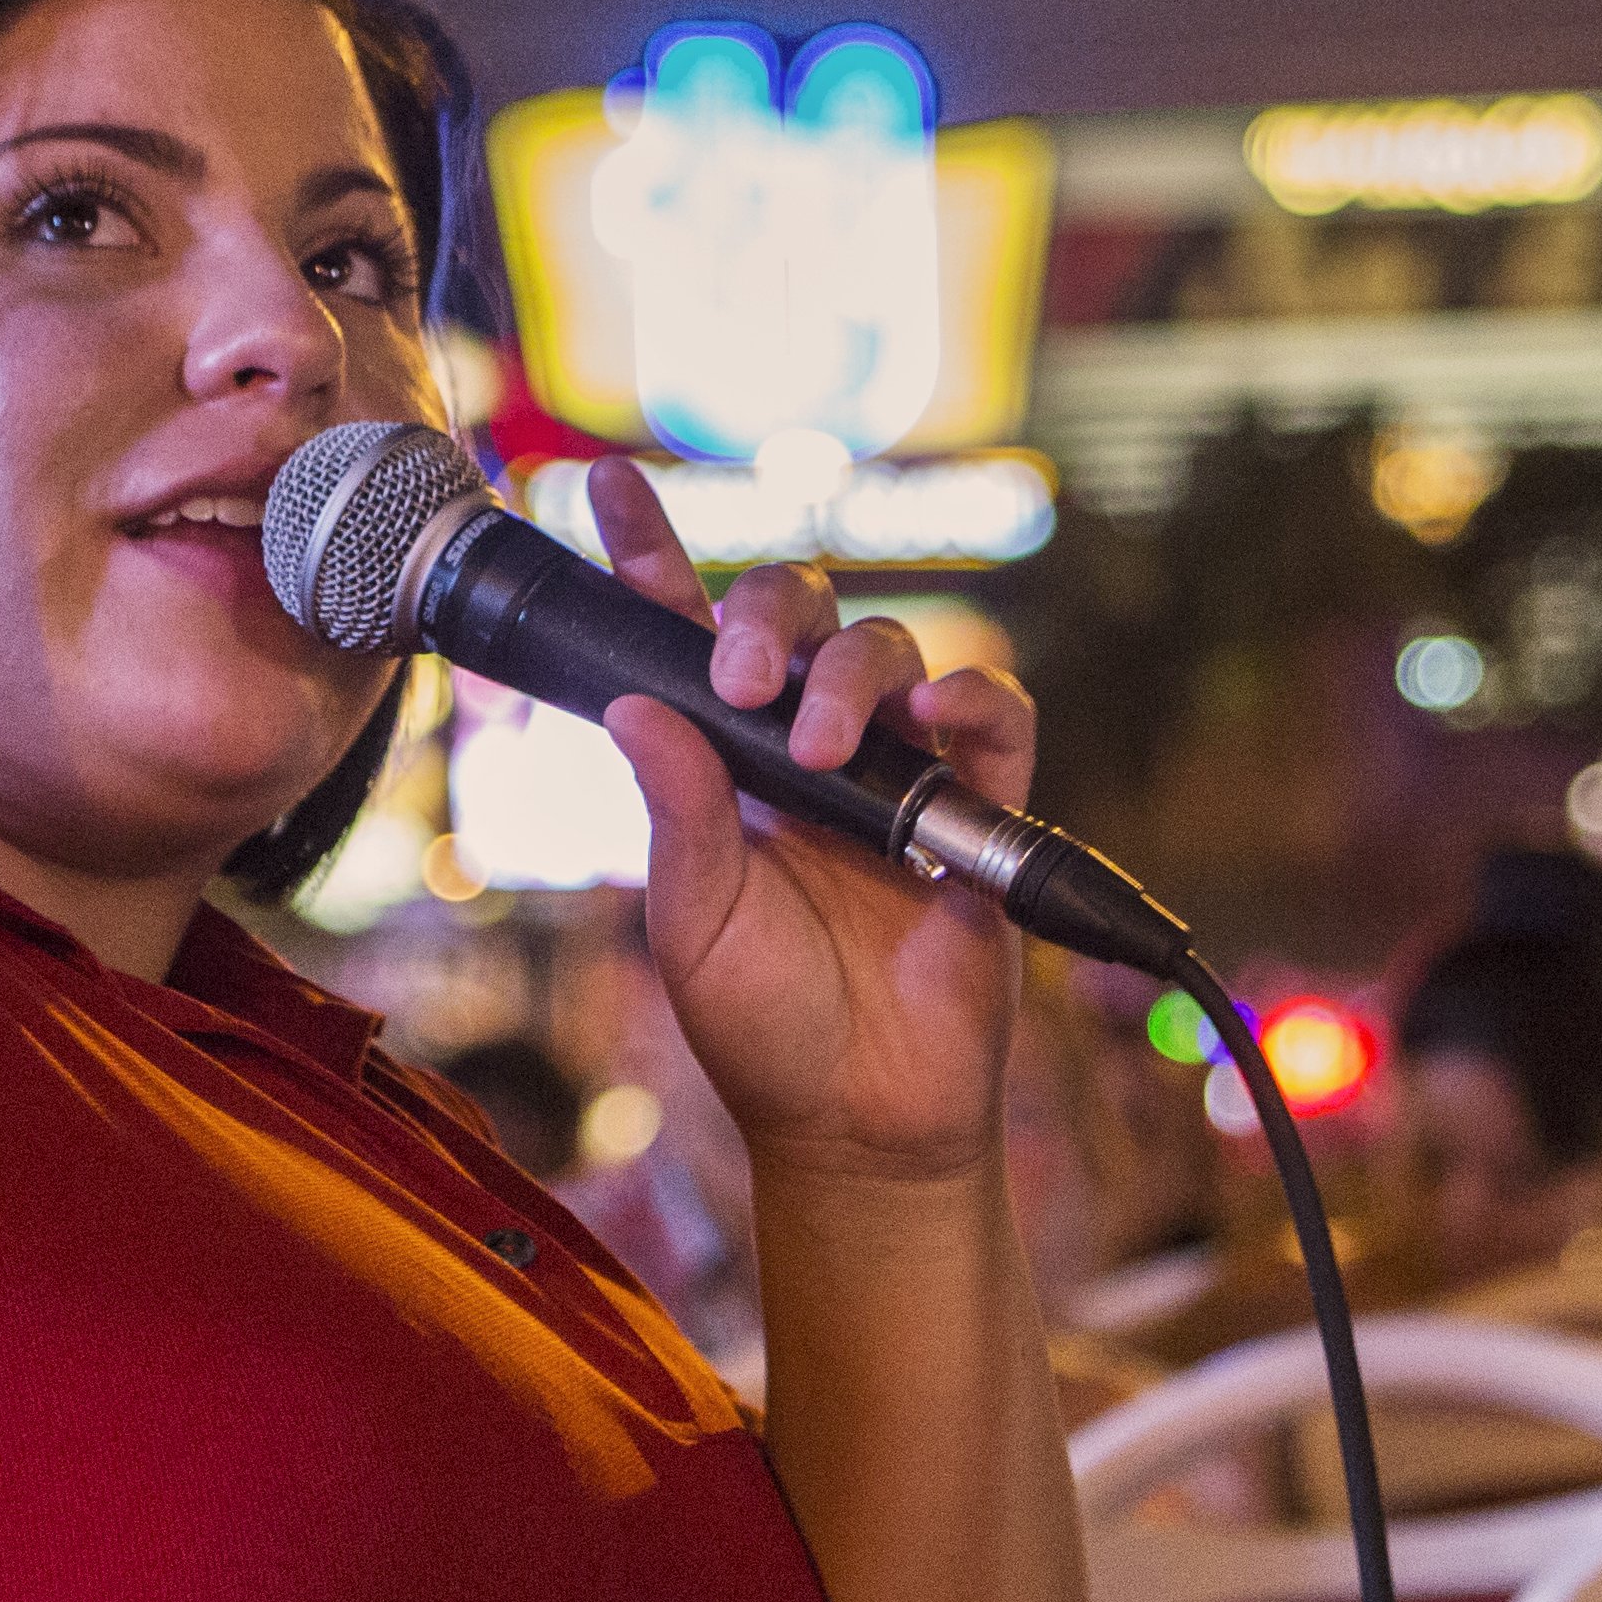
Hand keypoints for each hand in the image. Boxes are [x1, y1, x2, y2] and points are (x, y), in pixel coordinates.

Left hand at [586, 463, 1032, 1191]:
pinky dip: (972, 700)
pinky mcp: (978, 807)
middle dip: (769, 615)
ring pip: (890, 649)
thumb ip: (677, 811)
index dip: (653, 553)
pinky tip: (936, 726)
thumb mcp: (692, 922)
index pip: (685, 636)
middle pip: (800, 614)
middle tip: (742, 676)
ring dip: (850, 674)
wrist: (859, 1120)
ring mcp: (896, 771)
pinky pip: (995, 714)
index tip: (607, 480)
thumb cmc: (765, 1027)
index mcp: (724, 765)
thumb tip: (637, 705)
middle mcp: (807, 750)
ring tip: (819, 748)